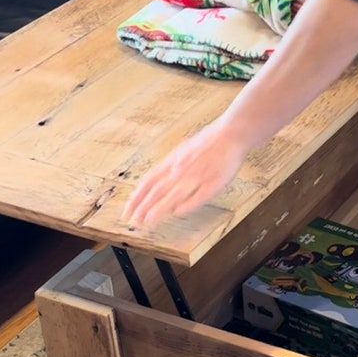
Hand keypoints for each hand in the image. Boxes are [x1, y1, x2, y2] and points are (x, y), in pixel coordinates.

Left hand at [123, 121, 249, 228]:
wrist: (230, 134)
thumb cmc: (207, 142)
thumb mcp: (182, 151)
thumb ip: (169, 167)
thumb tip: (155, 181)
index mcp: (172, 163)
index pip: (149, 182)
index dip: (137, 197)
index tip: (127, 210)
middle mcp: (181, 170)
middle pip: (158, 191)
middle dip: (143, 207)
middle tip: (132, 221)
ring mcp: (197, 177)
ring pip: (174, 194)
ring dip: (158, 209)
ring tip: (146, 222)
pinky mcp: (213, 183)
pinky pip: (199, 196)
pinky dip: (188, 204)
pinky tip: (177, 213)